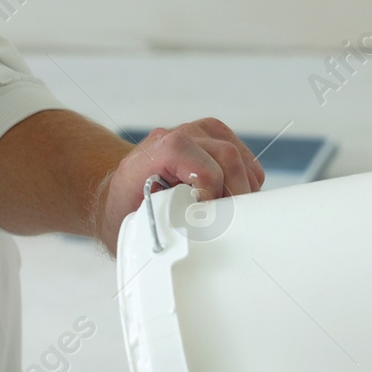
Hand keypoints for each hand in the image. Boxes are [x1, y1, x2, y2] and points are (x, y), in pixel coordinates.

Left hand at [93, 118, 264, 252]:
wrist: (124, 189)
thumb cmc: (128, 209)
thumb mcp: (135, 222)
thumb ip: (161, 224)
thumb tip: (193, 239)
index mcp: (151, 154)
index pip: (189, 154)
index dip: (208, 183)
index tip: (208, 210)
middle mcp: (177, 135)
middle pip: (226, 156)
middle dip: (235, 193)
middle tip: (229, 221)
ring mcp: (199, 132)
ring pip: (241, 157)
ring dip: (244, 189)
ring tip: (228, 212)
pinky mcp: (216, 137)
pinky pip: (245, 158)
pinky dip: (246, 182)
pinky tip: (231, 198)